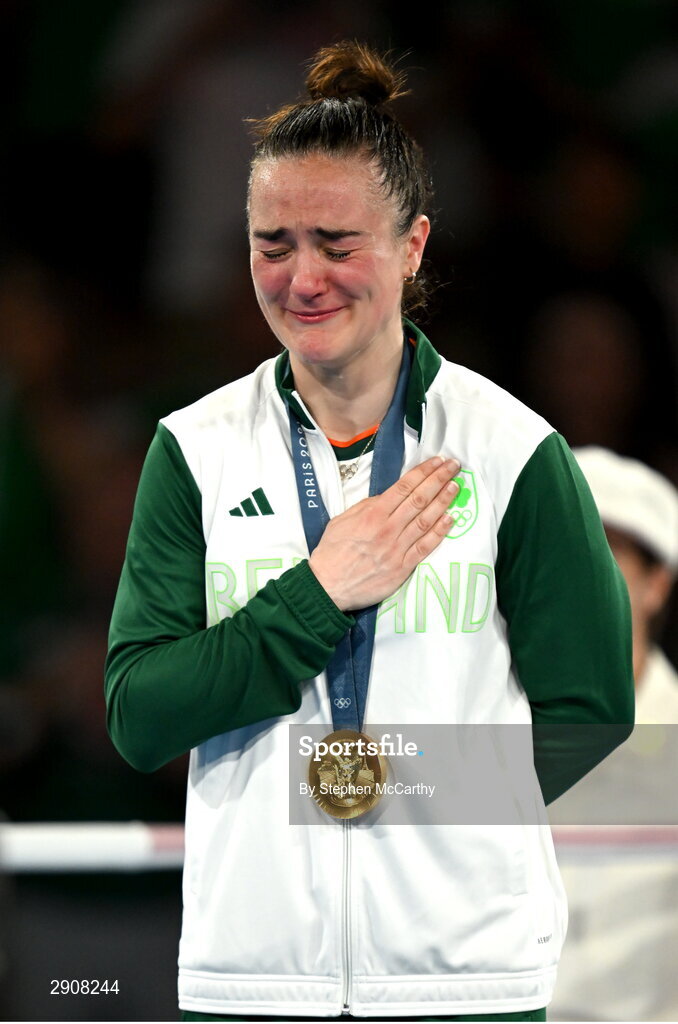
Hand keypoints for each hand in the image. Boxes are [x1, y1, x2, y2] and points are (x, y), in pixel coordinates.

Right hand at [308, 457, 460, 611]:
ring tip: (456, 487)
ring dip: (443, 502)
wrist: (327, 586)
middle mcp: (387, 528)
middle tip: (454, 466)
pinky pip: (425, 547)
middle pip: (419, 499)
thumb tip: (386, 497)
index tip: (438, 461)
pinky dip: (439, 532)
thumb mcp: (342, 520)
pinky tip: (450, 520)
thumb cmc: (332, 552)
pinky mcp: (402, 568)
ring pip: (425, 520)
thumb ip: (365, 507)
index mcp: (372, 514)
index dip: (424, 472)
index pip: (404, 487)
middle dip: (439, 480)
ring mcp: (397, 548)